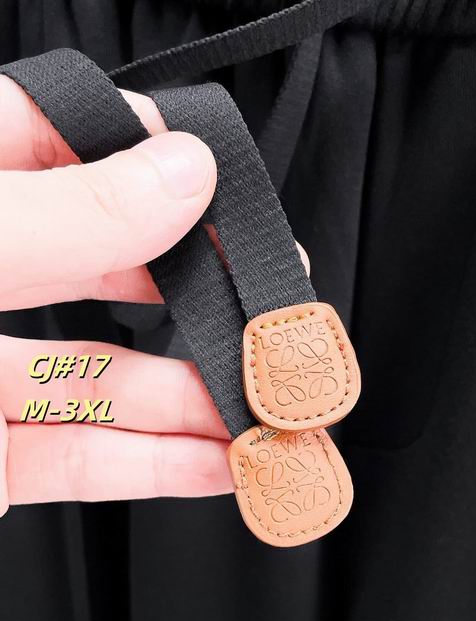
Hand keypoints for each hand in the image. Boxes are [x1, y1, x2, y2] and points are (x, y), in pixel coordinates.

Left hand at [0, 78, 230, 515]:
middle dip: (195, 292)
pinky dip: (157, 464)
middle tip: (268, 306)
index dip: (137, 147)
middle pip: (101, 266)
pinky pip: (84, 456)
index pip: (45, 137)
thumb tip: (179, 173)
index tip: (219, 181)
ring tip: (266, 403)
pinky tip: (218, 461)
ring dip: (194, 397)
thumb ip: (63, 215)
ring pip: (104, 376)